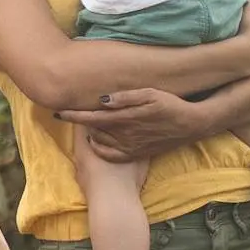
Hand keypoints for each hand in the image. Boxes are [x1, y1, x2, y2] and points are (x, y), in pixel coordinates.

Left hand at [80, 85, 205, 156]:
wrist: (191, 125)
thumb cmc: (171, 105)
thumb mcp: (150, 94)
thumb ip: (125, 97)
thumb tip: (102, 100)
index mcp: (125, 119)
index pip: (92, 118)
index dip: (73, 116)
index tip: (58, 112)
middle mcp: (124, 136)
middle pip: (93, 130)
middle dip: (80, 122)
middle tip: (70, 112)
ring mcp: (130, 147)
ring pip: (100, 142)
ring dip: (89, 133)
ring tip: (83, 123)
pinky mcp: (136, 154)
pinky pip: (111, 155)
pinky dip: (100, 149)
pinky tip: (96, 141)